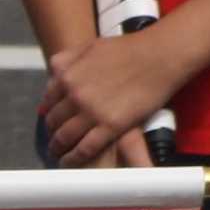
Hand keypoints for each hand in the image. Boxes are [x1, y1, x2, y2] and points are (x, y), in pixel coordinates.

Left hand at [38, 28, 178, 166]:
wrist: (160, 56)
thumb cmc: (129, 49)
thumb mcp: (90, 46)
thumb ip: (67, 59)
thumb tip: (52, 73)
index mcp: (68, 76)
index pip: (49, 101)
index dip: (50, 112)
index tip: (53, 120)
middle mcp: (75, 95)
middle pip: (54, 121)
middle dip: (52, 132)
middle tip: (54, 140)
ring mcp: (92, 112)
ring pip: (65, 137)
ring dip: (58, 148)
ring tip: (57, 154)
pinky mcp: (111, 126)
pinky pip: (86, 148)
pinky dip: (74, 158)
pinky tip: (70, 162)